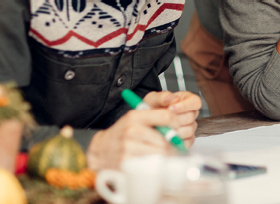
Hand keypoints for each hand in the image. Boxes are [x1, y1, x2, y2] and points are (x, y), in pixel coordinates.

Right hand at [86, 91, 201, 169]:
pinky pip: (151, 164)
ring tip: (165, 154)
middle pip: (165, 138)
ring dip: (167, 154)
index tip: (178, 128)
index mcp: (135, 116)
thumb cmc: (122, 134)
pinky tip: (156, 161)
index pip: (166, 116)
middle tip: (174, 146)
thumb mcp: (135, 118)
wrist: (101, 150)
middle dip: (173, 143)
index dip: (176, 123)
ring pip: (160, 152)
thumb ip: (155, 117)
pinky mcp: (127, 162)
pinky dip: (157, 164)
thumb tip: (178, 121)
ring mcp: (128, 147)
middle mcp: (131, 130)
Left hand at [143, 90, 201, 146]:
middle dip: (176, 118)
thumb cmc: (152, 108)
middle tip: (164, 119)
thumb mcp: (153, 98)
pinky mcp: (187, 139)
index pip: (195, 102)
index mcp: (186, 100)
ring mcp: (190, 126)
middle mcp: (190, 113)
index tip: (171, 108)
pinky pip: (187, 142)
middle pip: (191, 117)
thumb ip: (162, 96)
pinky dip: (176, 140)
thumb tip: (173, 99)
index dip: (185, 106)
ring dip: (175, 130)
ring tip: (163, 128)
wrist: (146, 121)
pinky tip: (167, 136)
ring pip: (189, 130)